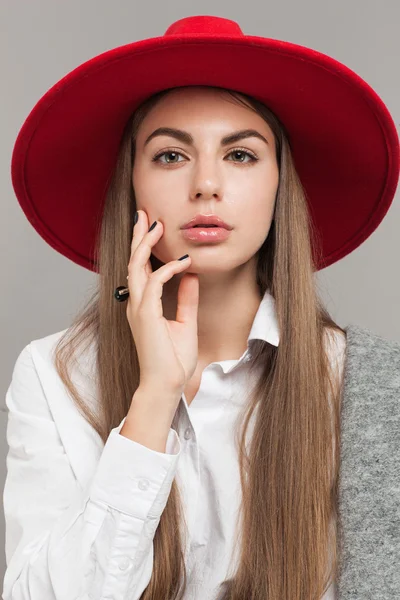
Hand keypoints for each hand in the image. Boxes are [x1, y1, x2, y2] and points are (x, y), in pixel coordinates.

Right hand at [126, 210, 198, 394]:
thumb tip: (191, 276)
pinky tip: (183, 262)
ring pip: (136, 266)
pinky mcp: (145, 314)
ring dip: (147, 244)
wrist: (166, 384)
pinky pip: (154, 282)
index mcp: (142, 305)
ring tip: (157, 224)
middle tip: (145, 213)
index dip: (144, 247)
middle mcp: (136, 303)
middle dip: (139, 236)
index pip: (140, 269)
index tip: (153, 228)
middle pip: (133, 261)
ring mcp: (138, 308)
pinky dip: (168, 269)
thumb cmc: (173, 360)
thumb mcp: (185, 322)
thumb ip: (186, 299)